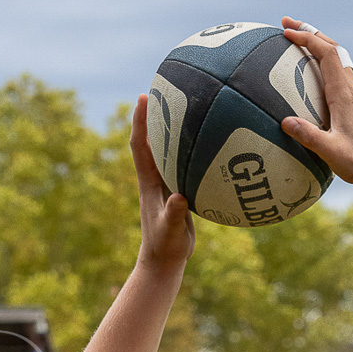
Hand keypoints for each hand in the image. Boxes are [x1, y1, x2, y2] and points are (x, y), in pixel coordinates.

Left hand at [131, 96, 194, 271]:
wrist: (164, 262)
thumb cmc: (166, 248)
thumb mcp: (171, 231)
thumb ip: (175, 215)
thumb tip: (180, 197)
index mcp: (149, 182)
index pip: (140, 145)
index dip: (140, 121)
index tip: (143, 96)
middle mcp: (155, 178)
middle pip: (152, 139)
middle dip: (156, 114)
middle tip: (166, 89)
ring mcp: (166, 185)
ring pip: (168, 151)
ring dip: (173, 130)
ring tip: (189, 108)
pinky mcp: (178, 192)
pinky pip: (185, 165)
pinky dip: (193, 152)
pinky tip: (212, 145)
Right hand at [278, 17, 352, 196]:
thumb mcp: (331, 152)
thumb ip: (308, 136)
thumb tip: (284, 122)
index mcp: (345, 94)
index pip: (326, 54)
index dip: (306, 39)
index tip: (286, 32)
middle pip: (333, 48)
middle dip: (310, 32)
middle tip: (287, 25)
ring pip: (339, 58)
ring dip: (320, 44)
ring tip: (300, 40)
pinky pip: (342, 71)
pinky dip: (327, 61)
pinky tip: (317, 71)